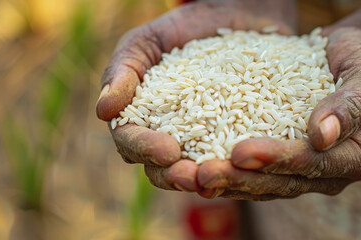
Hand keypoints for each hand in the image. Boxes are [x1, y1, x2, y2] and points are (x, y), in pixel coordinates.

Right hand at [96, 1, 292, 192]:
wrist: (235, 16)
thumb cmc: (182, 28)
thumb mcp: (147, 41)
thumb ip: (122, 71)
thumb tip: (103, 111)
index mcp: (139, 122)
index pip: (131, 144)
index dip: (146, 150)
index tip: (167, 150)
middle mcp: (170, 140)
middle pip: (163, 171)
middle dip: (176, 177)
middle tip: (194, 176)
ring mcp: (206, 145)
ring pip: (201, 175)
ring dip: (211, 182)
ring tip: (222, 177)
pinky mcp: (241, 142)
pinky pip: (242, 164)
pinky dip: (247, 168)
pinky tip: (258, 165)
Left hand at [196, 27, 360, 199]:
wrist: (349, 57)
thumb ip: (351, 104)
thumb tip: (323, 136)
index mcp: (359, 158)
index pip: (314, 164)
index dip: (277, 160)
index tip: (240, 151)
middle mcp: (333, 174)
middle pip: (284, 183)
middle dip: (242, 178)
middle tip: (204, 172)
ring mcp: (308, 174)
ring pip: (265, 185)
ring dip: (228, 182)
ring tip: (192, 175)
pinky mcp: (285, 165)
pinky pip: (254, 174)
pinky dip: (227, 171)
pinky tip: (195, 165)